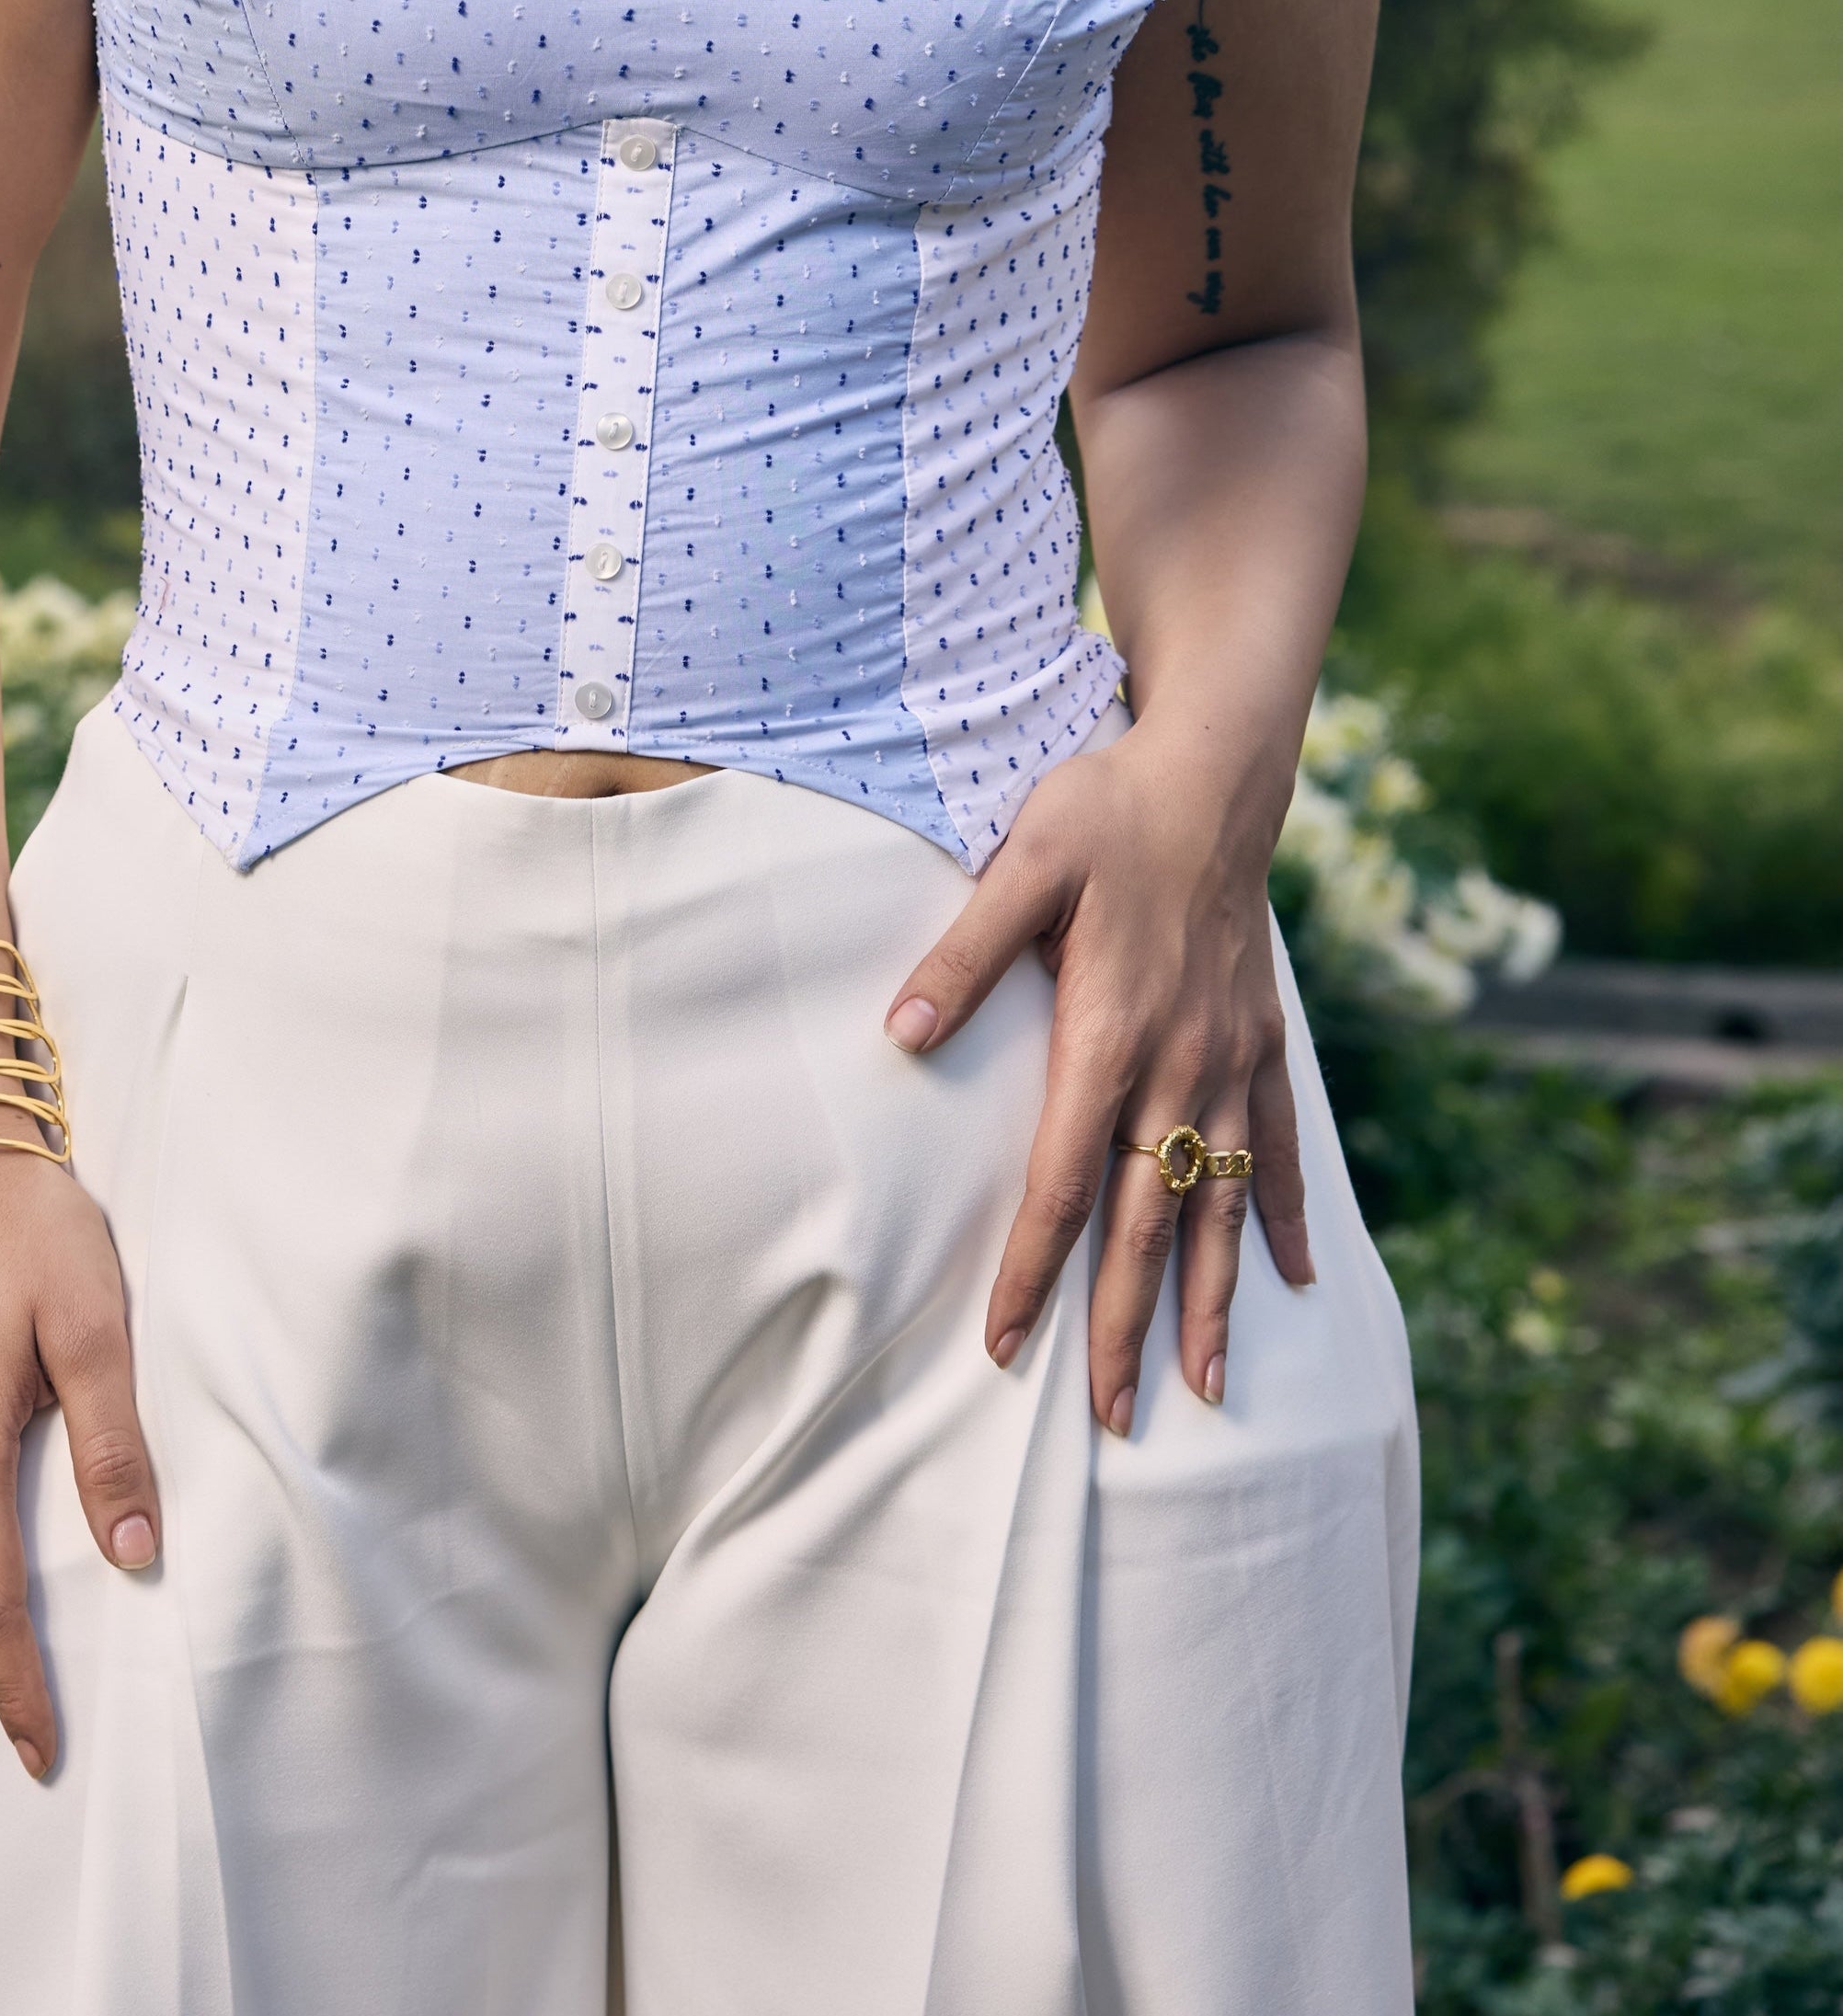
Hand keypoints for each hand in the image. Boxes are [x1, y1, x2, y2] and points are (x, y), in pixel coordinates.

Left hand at [882, 718, 1313, 1429]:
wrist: (1215, 772)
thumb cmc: (1104, 812)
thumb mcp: (1020, 861)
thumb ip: (964, 953)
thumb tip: (900, 1032)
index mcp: (1109, 1032)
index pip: (1061, 1182)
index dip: (1031, 1269)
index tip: (1003, 1345)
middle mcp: (1179, 1064)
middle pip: (1144, 1222)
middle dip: (1125, 1327)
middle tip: (1112, 1422)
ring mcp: (1232, 1058)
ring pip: (1219, 1207)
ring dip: (1208, 1301)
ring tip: (1202, 1390)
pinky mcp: (1264, 1040)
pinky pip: (1281, 1149)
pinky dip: (1285, 1217)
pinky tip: (1292, 1282)